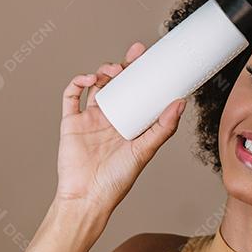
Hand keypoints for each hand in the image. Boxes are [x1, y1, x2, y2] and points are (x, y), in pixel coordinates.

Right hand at [54, 41, 186, 208]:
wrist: (88, 197)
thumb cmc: (117, 180)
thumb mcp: (145, 150)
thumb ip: (163, 128)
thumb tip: (181, 102)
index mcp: (128, 123)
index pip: (136, 91)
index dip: (140, 72)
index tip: (148, 56)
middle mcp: (109, 118)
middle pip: (116, 84)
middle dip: (123, 66)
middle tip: (134, 54)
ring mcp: (89, 119)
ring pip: (95, 85)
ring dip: (103, 72)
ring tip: (112, 70)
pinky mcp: (71, 122)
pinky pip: (71, 96)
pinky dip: (78, 82)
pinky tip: (90, 79)